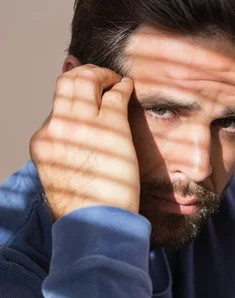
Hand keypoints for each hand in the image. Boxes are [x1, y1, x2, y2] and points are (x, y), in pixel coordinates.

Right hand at [30, 65, 138, 221]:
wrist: (97, 223)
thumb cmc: (86, 208)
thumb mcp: (63, 177)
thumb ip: (66, 154)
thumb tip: (76, 140)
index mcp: (43, 142)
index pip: (56, 108)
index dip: (73, 97)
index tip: (85, 92)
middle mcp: (56, 128)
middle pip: (65, 84)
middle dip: (83, 74)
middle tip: (100, 76)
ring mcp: (82, 124)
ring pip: (86, 80)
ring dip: (101, 74)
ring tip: (114, 79)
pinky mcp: (110, 125)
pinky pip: (115, 94)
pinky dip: (122, 86)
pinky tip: (128, 87)